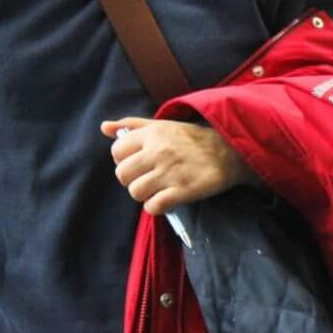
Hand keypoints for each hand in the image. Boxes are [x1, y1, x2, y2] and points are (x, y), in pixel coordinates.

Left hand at [102, 117, 255, 215]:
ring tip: (156, 190)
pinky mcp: (182, 191)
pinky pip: (153, 206)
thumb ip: (132, 125)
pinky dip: (155, 207)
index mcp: (151, 134)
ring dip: (143, 195)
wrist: (229, 151)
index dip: (124, 160)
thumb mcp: (162, 125)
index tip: (138, 163)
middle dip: (131, 180)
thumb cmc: (192, 139)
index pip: (117, 151)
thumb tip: (104, 127)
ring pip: (135, 192)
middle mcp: (157, 152)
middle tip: (146, 178)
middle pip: (122, 175)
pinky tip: (165, 200)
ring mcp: (170, 172)